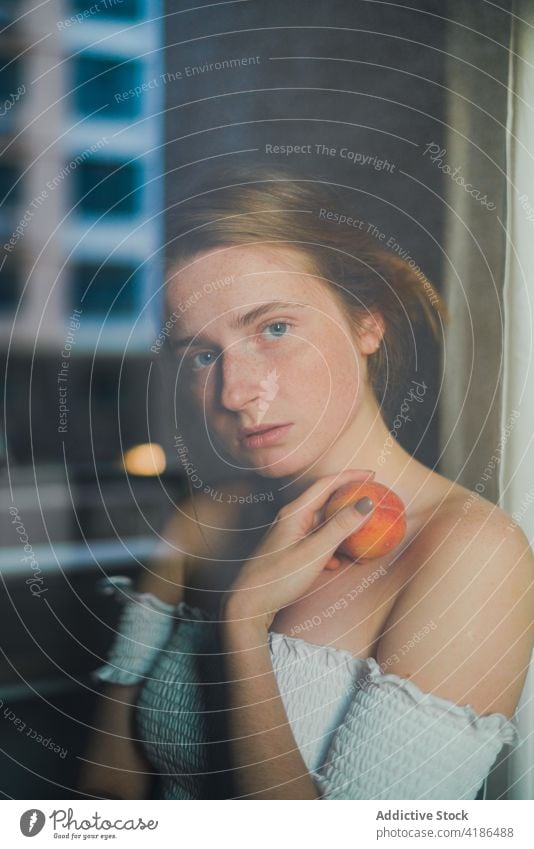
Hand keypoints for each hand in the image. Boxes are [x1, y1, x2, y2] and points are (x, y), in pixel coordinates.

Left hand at [221, 469, 375, 631]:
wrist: (247, 605)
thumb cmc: (278, 578)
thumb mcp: (315, 552)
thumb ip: (340, 527)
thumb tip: (366, 503)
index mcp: (294, 513)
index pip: (326, 485)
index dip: (350, 476)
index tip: (371, 474)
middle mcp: (290, 519)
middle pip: (323, 501)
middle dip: (347, 499)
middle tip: (371, 499)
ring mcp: (288, 536)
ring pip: (320, 524)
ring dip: (341, 526)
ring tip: (360, 531)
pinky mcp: (287, 552)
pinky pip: (314, 542)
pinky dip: (330, 546)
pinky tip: (336, 562)